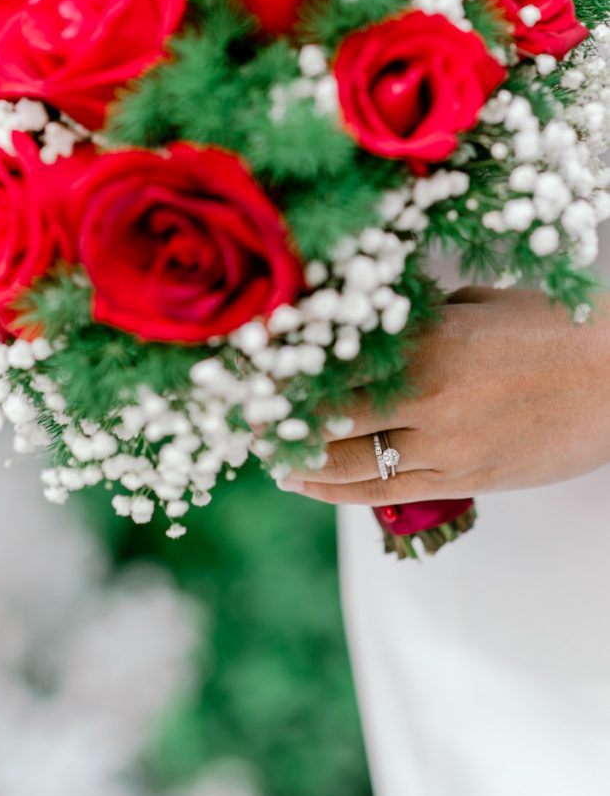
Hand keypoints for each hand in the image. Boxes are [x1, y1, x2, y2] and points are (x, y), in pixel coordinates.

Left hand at [278, 287, 609, 505]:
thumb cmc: (554, 331)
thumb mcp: (481, 303)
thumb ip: (421, 317)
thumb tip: (373, 326)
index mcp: (429, 339)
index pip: (334, 359)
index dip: (284, 371)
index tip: (250, 372)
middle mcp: (426, 394)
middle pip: (328, 413)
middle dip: (278, 420)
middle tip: (242, 420)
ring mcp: (443, 444)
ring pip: (346, 460)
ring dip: (297, 461)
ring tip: (268, 457)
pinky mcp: (463, 478)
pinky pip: (381, 491)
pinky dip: (334, 489)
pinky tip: (307, 484)